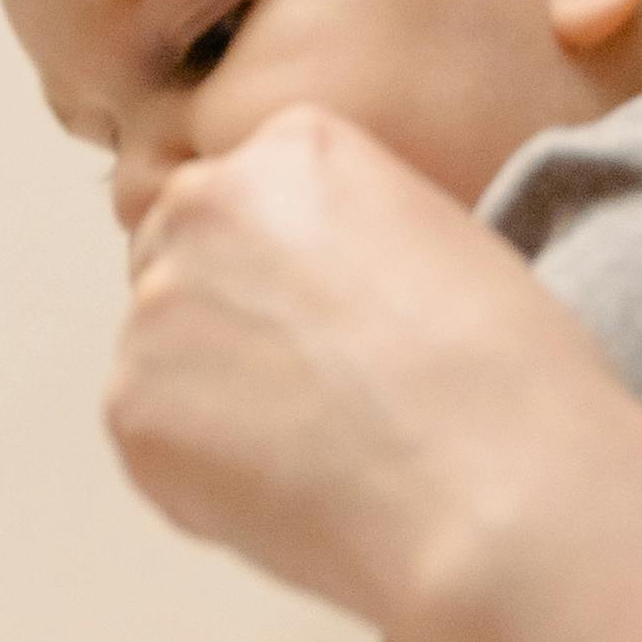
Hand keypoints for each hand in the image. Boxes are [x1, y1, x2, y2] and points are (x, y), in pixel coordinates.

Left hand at [108, 109, 641, 640]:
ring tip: (317, 456)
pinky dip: (201, 474)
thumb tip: (303, 299)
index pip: (245, 201)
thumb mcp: (442, 242)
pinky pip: (154, 437)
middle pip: (182, 257)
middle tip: (308, 397)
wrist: (496, 488)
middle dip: (226, 321)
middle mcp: (207, 201)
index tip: (331, 331)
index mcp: (294, 147)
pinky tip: (288, 493)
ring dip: (215, 401)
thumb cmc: (510, 377)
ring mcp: (157, 301)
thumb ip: (346, 242)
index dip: (284, 277)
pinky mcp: (130, 402)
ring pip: (164, 352)